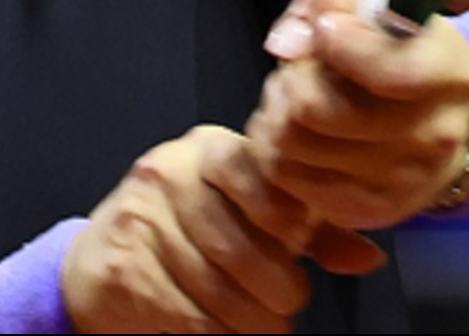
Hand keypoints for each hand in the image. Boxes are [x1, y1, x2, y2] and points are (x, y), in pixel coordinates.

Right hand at [60, 124, 384, 334]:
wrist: (100, 262)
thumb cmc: (186, 232)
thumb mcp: (243, 211)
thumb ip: (306, 227)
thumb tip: (367, 255)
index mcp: (207, 150)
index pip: (260, 177)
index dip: (286, 222)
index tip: (292, 249)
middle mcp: (170, 173)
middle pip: (246, 248)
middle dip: (278, 291)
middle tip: (284, 302)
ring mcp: (143, 219)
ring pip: (222, 293)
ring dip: (253, 324)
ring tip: (260, 325)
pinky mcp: (125, 268)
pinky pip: (193, 320)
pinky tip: (224, 332)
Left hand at [248, 0, 468, 229]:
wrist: (455, 117)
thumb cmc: (404, 44)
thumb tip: (285, 44)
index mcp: (446, 73)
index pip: (386, 69)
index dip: (338, 42)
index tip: (327, 28)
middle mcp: (431, 136)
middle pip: (314, 109)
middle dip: (290, 78)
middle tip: (300, 67)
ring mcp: (401, 183)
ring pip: (291, 145)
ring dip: (277, 113)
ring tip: (295, 97)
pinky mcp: (368, 211)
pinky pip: (287, 179)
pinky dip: (276, 149)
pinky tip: (298, 129)